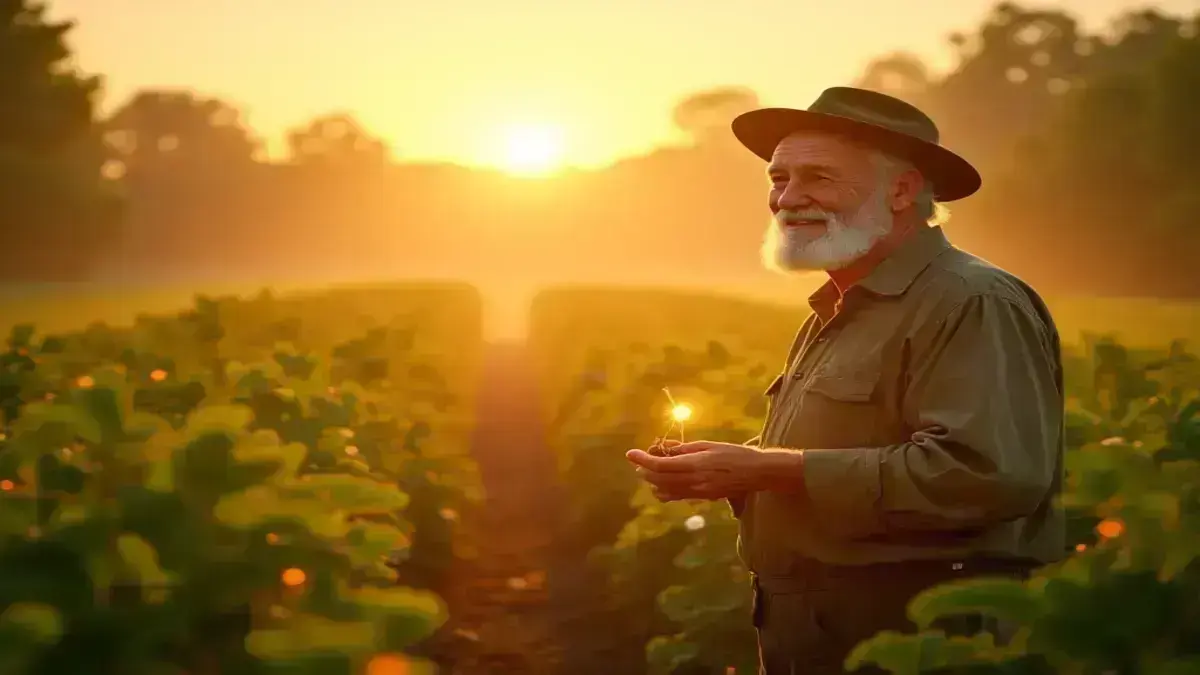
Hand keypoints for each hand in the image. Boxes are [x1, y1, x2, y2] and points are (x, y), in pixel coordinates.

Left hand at [625, 440, 767, 501]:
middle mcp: (695, 481)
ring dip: (653, 481)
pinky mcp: (703, 498)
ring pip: (666, 491)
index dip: (643, 460)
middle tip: (638, 462)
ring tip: (649, 471)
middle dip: (645, 471)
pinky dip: (664, 491)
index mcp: (696, 464)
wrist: (757, 473)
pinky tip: (661, 485)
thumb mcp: (708, 445)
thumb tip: (664, 448)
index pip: (661, 465)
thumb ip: (684, 449)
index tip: (630, 454)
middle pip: (659, 480)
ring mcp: (698, 492)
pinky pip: (677, 497)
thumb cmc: (735, 454)